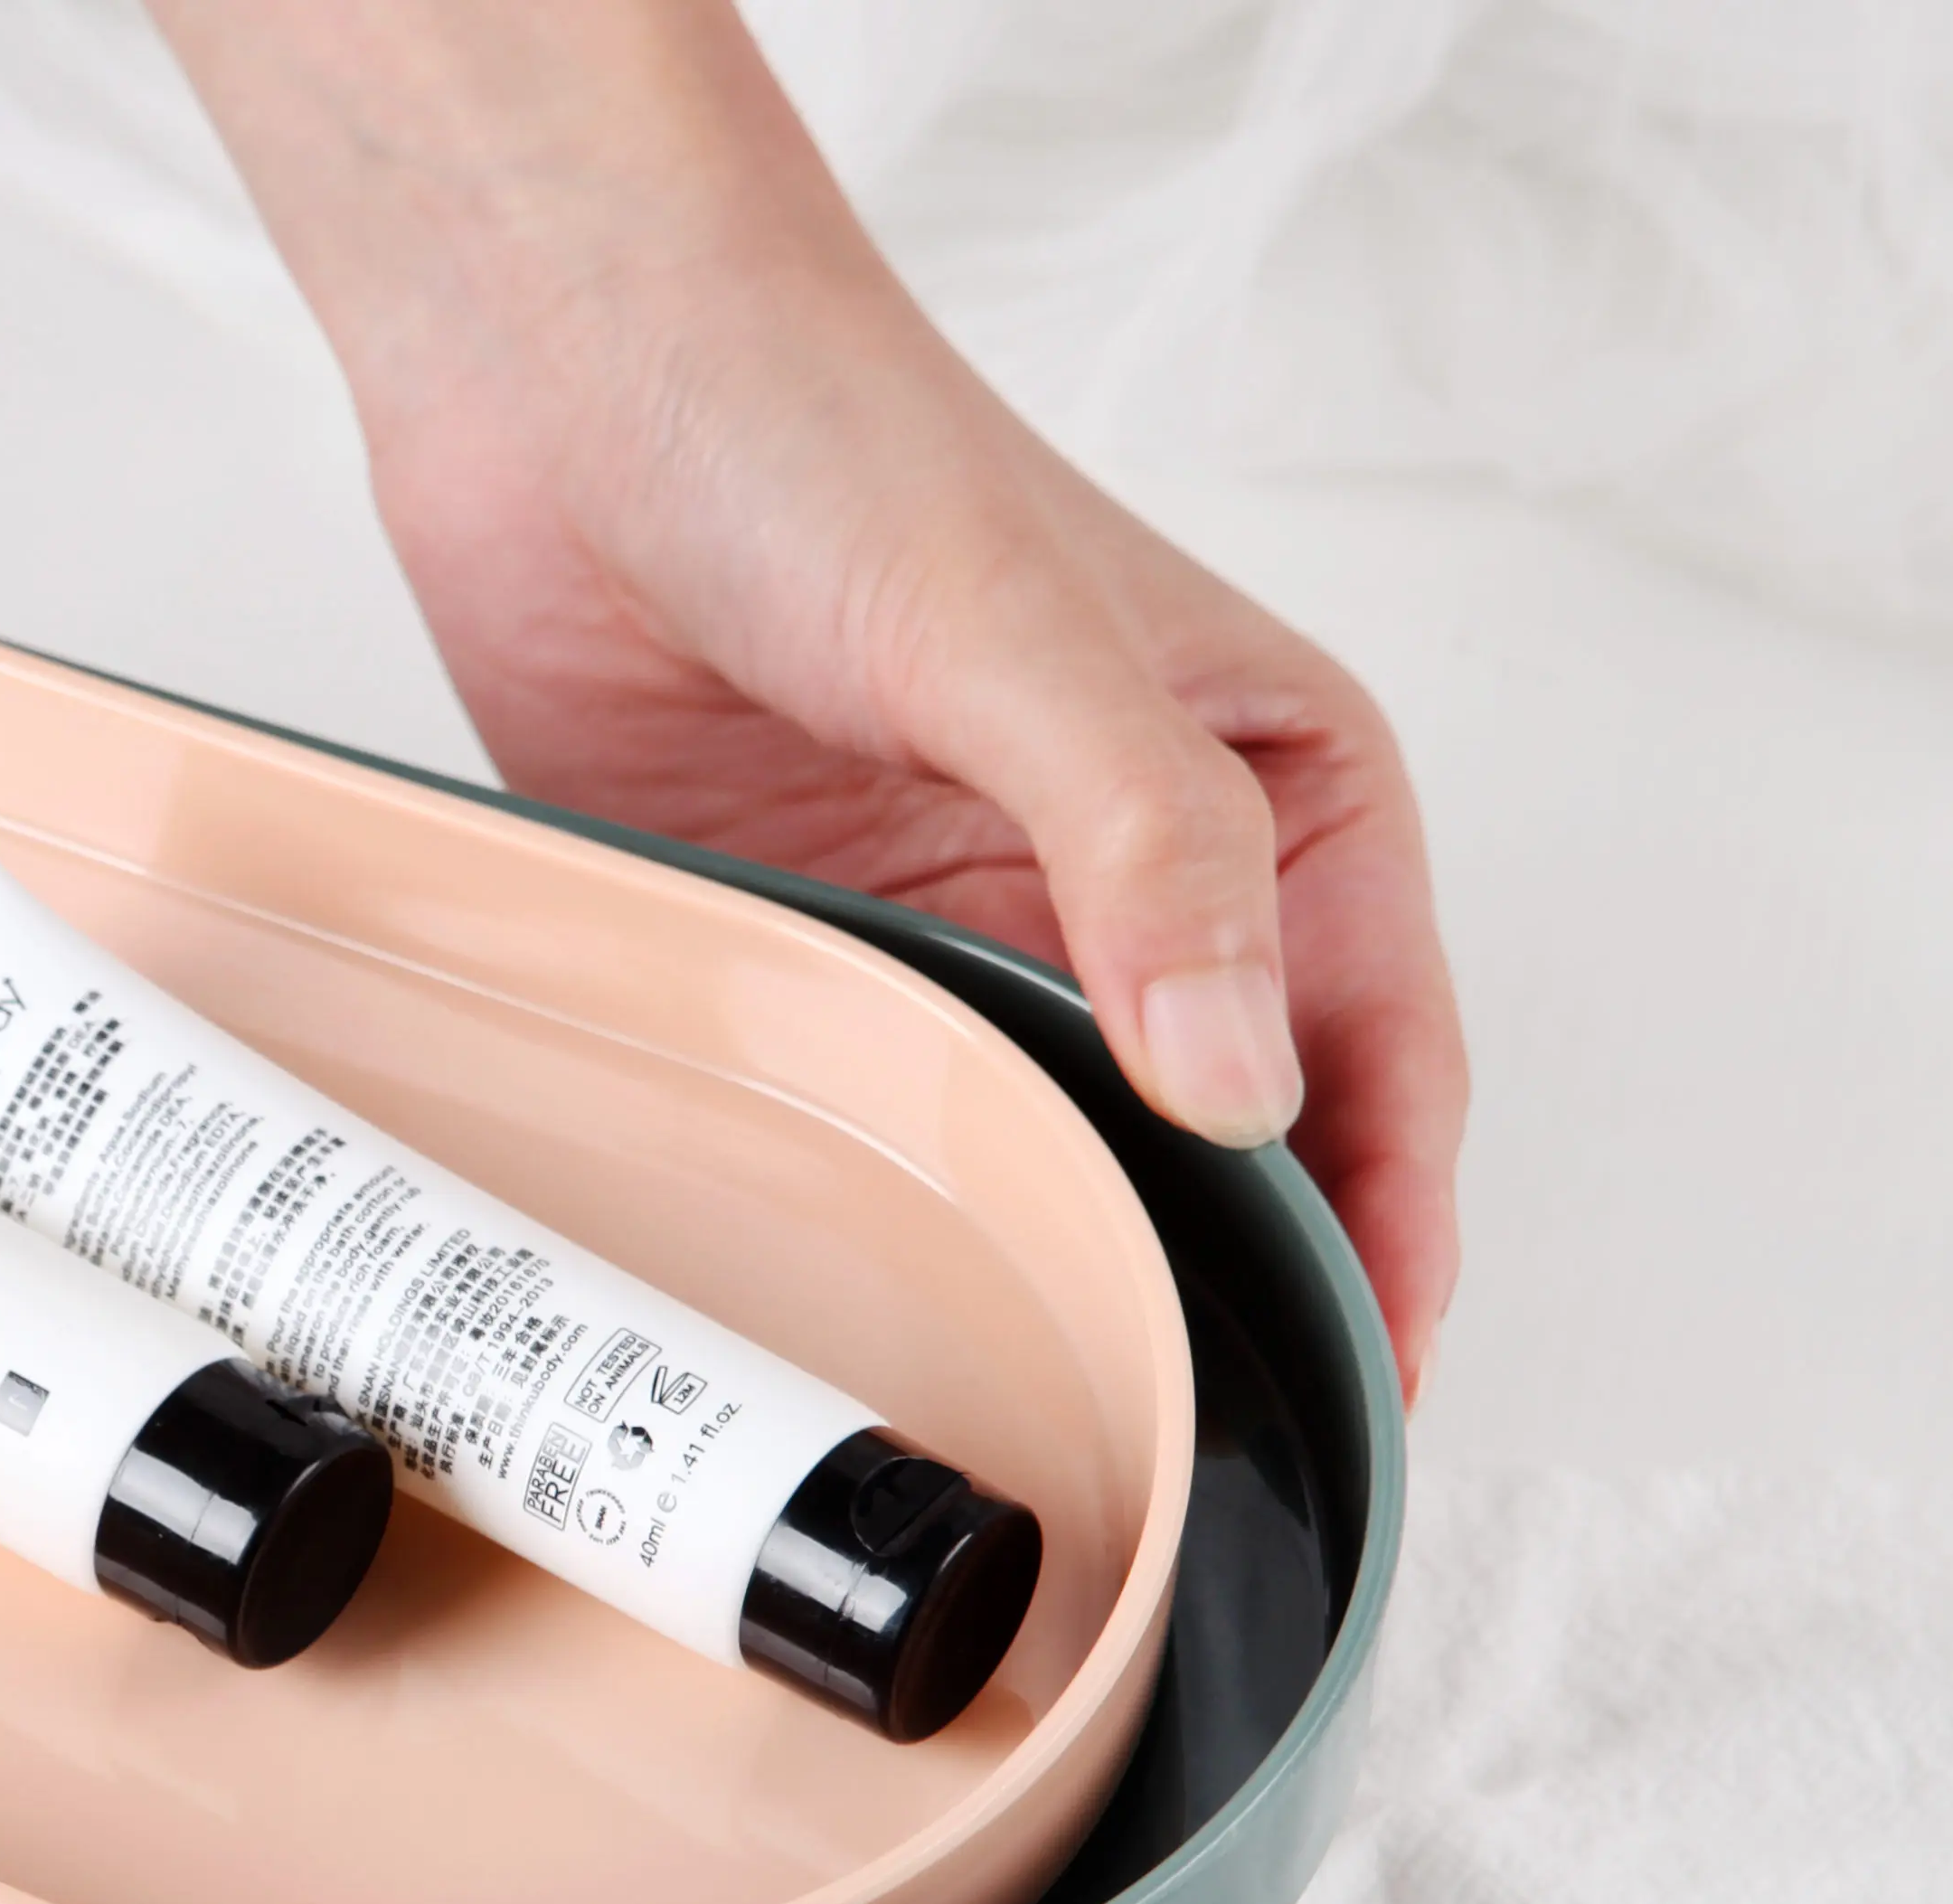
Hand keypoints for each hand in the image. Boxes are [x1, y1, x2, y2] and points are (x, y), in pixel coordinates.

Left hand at [154, 0, 1464, 1394]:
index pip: (1385, 1068)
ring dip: (1059, 1284)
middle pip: (1231, 1158)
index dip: (1384, 1244)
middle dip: (1225, 1304)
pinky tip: (893, 1326)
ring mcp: (980, 937)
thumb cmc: (821, 435)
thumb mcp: (1020, 640)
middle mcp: (1149, 886)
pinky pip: (895, 1136)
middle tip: (1189, 1467)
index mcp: (1282, 794)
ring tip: (1050, 1433)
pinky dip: (904, 1228)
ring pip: (1062, 1172)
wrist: (567, 387)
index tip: (1355, 1399)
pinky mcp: (830, 967)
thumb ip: (1152, 855)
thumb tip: (1246, 1081)